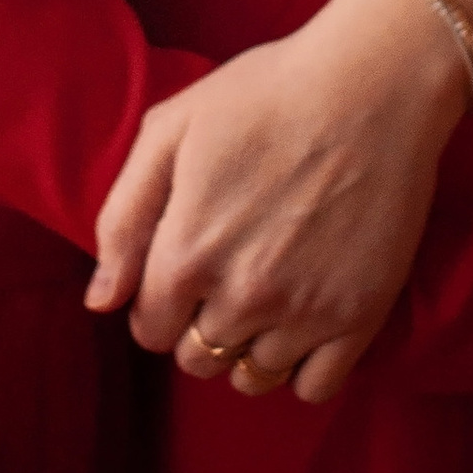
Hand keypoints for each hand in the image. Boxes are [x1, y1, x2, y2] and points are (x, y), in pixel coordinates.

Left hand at [87, 0, 467, 403]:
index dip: (159, 303)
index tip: (184, 270)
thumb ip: (122, 218)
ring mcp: (303, 312)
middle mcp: (240, 296)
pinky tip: (304, 320)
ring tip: (266, 295)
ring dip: (249, 347)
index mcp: (185, 253)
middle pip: (198, 359)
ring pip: (252, 378)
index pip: (149, 330)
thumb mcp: (170, 128)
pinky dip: (302, 368)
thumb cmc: (265, 94)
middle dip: (199, 327)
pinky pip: (314, 388)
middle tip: (226, 277)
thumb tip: (100, 301)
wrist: (372, 84)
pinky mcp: (358, 316)